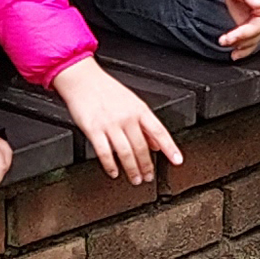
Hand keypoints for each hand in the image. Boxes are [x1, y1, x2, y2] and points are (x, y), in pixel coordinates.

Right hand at [54, 56, 178, 183]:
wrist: (82, 79)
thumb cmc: (106, 90)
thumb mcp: (132, 102)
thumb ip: (145, 124)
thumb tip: (157, 144)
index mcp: (139, 110)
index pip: (159, 132)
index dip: (170, 148)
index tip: (177, 161)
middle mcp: (127, 117)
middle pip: (142, 147)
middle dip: (147, 166)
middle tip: (149, 177)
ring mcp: (110, 124)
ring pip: (126, 152)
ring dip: (132, 169)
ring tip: (135, 179)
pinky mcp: (93, 129)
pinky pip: (104, 152)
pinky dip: (110, 165)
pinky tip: (114, 172)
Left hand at [217, 0, 259, 58]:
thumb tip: (257, 3)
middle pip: (258, 31)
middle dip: (243, 37)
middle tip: (227, 38)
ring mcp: (257, 21)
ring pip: (253, 39)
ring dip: (239, 44)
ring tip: (224, 42)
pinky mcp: (248, 26)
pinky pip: (248, 41)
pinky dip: (242, 49)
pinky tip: (235, 53)